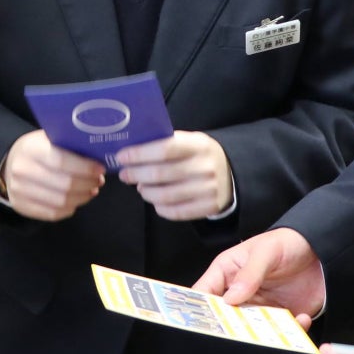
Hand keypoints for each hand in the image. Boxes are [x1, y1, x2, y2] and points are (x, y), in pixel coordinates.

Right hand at [0, 130, 104, 221]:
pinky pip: (53, 214)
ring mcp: (19, 190)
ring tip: (91, 190)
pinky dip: (70, 209)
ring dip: (82, 198)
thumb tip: (98, 160)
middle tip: (98, 181)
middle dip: (88, 184)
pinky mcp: (21, 206)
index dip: (85, 168)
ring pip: (61, 202)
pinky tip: (76, 200)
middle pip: (65, 185)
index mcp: (31, 148)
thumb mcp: (49, 138)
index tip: (100, 169)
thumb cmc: (37, 149)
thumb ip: (69, 145)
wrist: (10, 162)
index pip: (62, 161)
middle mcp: (22, 170)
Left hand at [115, 131, 232, 219]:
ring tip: (140, 187)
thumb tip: (132, 151)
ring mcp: (208, 189)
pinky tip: (155, 201)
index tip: (121, 157)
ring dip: (146, 192)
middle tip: (124, 174)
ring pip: (165, 196)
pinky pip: (176, 212)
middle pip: (160, 174)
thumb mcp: (190, 141)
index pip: (165, 149)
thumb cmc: (200, 155)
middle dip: (136, 174)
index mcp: (199, 145)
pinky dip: (160, 208)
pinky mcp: (209, 207)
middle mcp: (205, 167)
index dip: (139, 154)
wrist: (231, 173)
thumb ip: (167, 143)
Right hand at [194, 227, 325, 319]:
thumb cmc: (288, 242)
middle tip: (241, 332)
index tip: (204, 321)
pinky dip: (289, 332)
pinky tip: (299, 318)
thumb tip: (231, 297)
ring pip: (251, 330)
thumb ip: (249, 273)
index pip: (204, 293)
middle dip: (230, 327)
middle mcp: (240, 293)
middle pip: (225, 317)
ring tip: (274, 329)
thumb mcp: (266, 251)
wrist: (322, 251)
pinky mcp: (279, 317)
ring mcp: (259, 308)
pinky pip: (279, 332)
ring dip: (261, 334)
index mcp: (227, 272)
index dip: (200, 308)